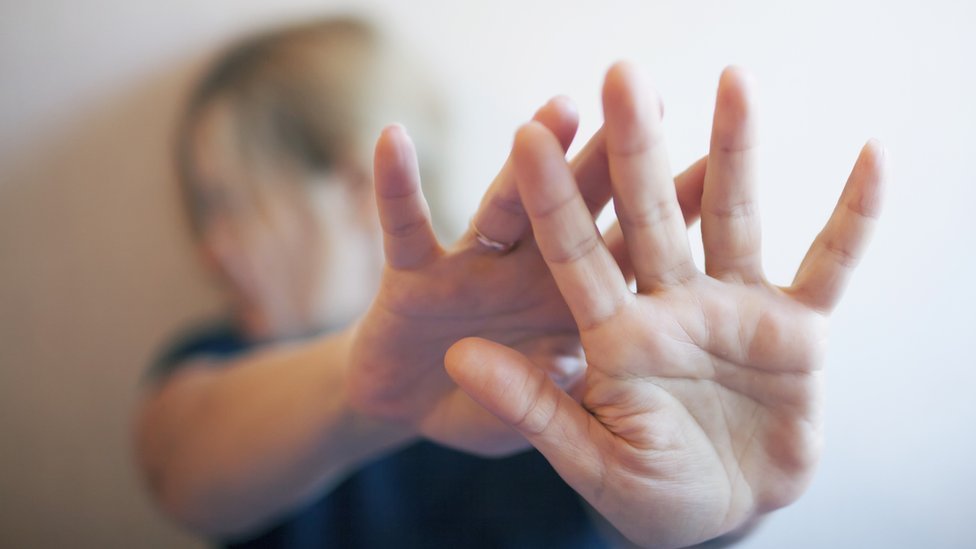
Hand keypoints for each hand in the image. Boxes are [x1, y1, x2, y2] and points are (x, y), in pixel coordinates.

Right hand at [345, 97, 709, 455]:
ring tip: (560, 111)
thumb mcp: (536, 417)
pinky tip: (392, 139)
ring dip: (529, 161)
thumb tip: (574, 362)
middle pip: (577, 208)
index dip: (669, 209)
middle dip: (611, 158)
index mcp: (573, 303)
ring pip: (505, 206)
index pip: (629, 249)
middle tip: (650, 98)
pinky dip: (395, 188)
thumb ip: (556, 396)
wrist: (410, 413)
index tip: (716, 162)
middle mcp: (531, 271)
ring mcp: (473, 267)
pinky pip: (405, 226)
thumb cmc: (487, 408)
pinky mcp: (413, 274)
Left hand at [446, 63, 885, 545]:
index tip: (527, 135)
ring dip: (735, 151)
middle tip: (624, 75)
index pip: (574, 255)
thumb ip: (532, 407)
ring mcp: (734, 308)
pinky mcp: (796, 327)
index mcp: (613, 335)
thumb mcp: (590, 458)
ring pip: (733, 217)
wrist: (725, 513)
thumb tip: (458, 356)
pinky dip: (855, 216)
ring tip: (735, 79)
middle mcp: (669, 305)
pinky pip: (831, 262)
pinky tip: (873, 157)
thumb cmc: (650, 494)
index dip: (552, 199)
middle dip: (637, 148)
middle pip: (649, 215)